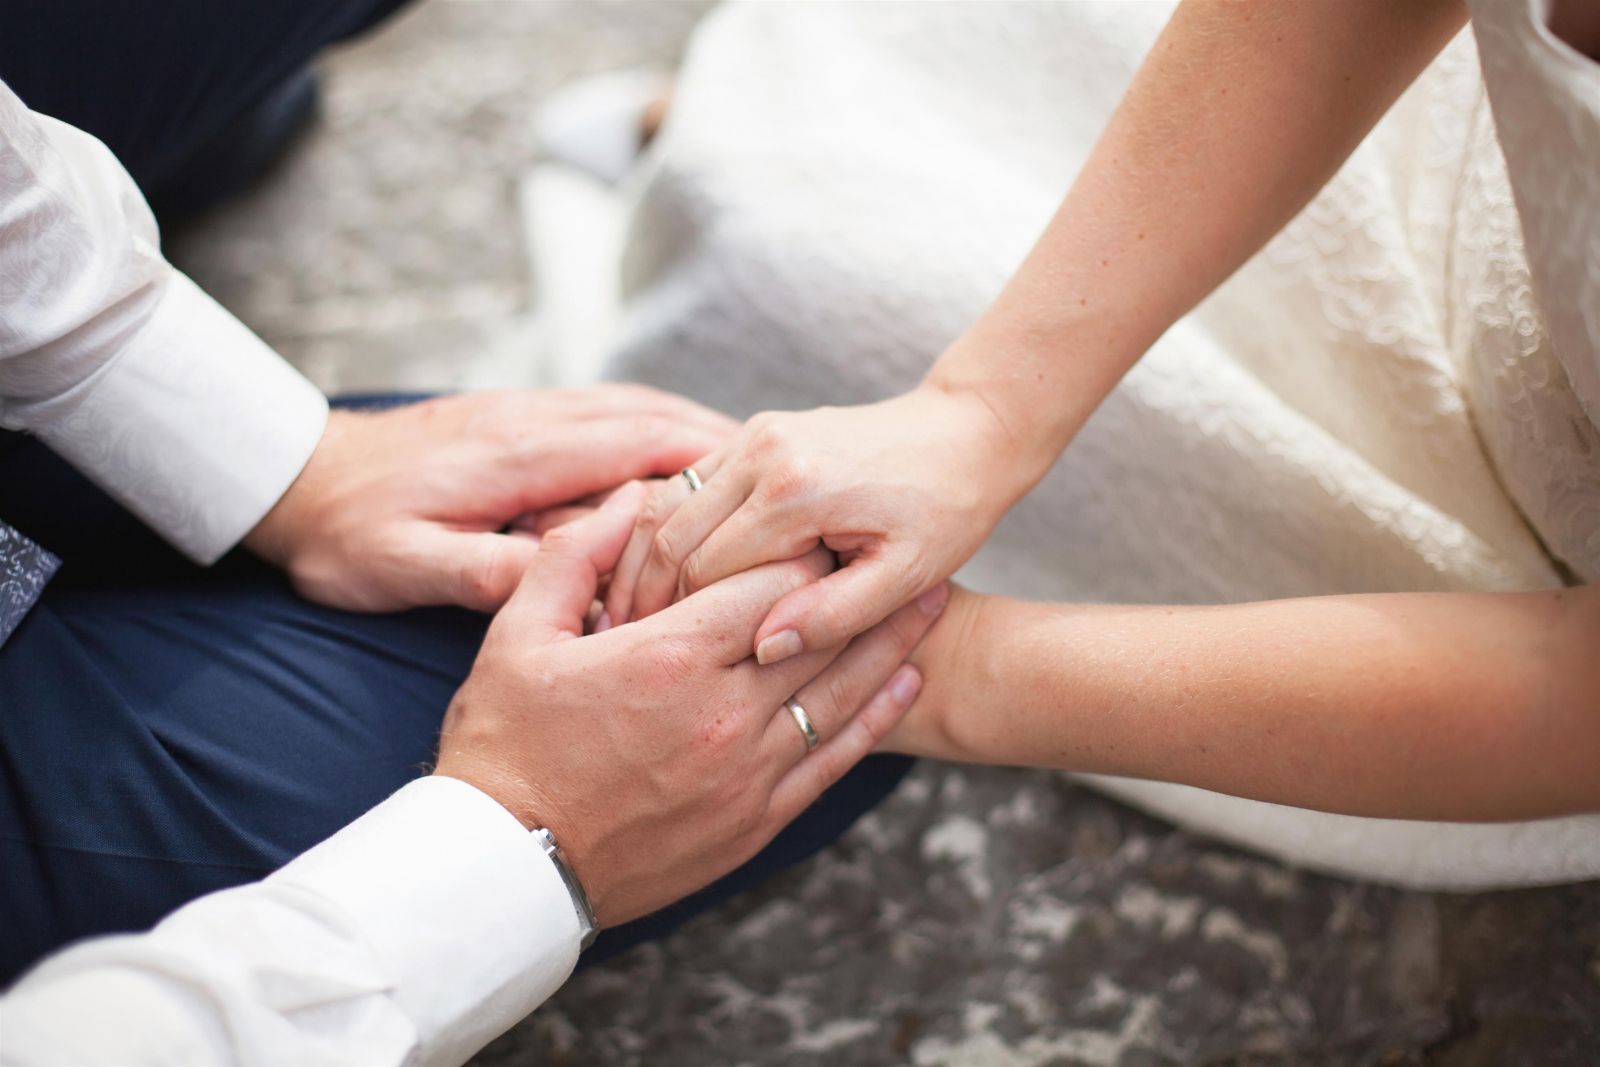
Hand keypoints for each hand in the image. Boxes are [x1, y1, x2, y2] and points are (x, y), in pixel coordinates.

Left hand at [243, 387, 733, 612]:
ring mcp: (530, 412)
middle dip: (726, 447)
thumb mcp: (407, 566)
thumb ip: (491, 573)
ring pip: (638, 408)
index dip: (713, 470)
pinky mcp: (518, 416)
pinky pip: (610, 412)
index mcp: (522, 455)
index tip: (772, 495)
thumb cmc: (345, 529)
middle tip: (789, 481)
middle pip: (656, 418)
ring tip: (759, 468)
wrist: (292, 474)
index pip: (640, 449)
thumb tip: (580, 592)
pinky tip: (681, 457)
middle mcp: (538, 420)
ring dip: (699, 432)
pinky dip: (659, 427)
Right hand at [433, 482, 945, 925]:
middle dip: (867, 584)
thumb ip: (574, 557)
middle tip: (913, 545)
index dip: (803, 549)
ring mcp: (745, 771)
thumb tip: (630, 498)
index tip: (828, 523)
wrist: (505, 871)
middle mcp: (721, 712)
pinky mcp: (756, 819)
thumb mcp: (517, 638)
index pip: (766, 584)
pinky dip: (877, 717)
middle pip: (820, 633)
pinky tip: (905, 682)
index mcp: (667, 658)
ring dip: (891, 644)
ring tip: (933, 601)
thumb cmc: (504, 748)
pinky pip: (834, 759)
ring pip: (841, 693)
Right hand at [607, 383, 1021, 663]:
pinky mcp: (755, 432)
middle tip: (628, 648)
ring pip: (667, 502)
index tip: (662, 670)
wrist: (965, 433)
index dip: (678, 624)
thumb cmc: (947, 511)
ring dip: (646, 559)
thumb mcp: (906, 577)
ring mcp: (755, 434)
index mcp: (798, 491)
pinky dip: (669, 528)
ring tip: (636, 616)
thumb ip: (836, 615)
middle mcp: (765, 452)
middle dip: (645, 593)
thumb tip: (766, 650)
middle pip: (671, 533)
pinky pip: (690, 482)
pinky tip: (667, 577)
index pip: (704, 570)